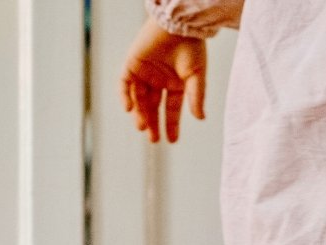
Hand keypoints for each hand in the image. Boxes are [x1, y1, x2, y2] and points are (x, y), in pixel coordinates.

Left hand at [121, 17, 206, 143]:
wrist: (179, 22)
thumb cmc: (191, 45)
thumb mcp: (196, 76)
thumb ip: (196, 97)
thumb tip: (200, 118)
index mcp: (175, 84)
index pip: (171, 109)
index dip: (171, 125)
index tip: (172, 140)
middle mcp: (159, 80)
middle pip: (152, 107)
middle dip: (152, 124)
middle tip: (153, 139)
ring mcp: (144, 73)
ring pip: (138, 99)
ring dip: (139, 113)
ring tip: (143, 127)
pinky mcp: (132, 64)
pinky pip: (125, 84)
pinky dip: (125, 96)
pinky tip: (129, 109)